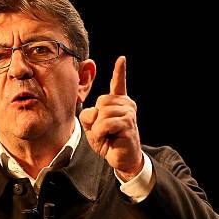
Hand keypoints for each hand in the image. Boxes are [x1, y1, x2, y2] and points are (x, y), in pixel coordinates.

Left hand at [79, 56, 142, 179]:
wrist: (121, 159)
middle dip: (96, 118)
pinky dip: (101, 132)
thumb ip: (89, 115)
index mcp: (119, 103)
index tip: (122, 59)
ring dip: (98, 129)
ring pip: (103, 113)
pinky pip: (106, 123)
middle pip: (102, 101)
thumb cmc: (108, 142)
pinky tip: (108, 138)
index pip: (119, 84)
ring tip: (106, 136)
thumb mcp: (92, 127)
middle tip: (103, 131)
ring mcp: (129, 114)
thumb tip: (95, 111)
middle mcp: (127, 105)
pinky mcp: (128, 124)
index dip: (119, 72)